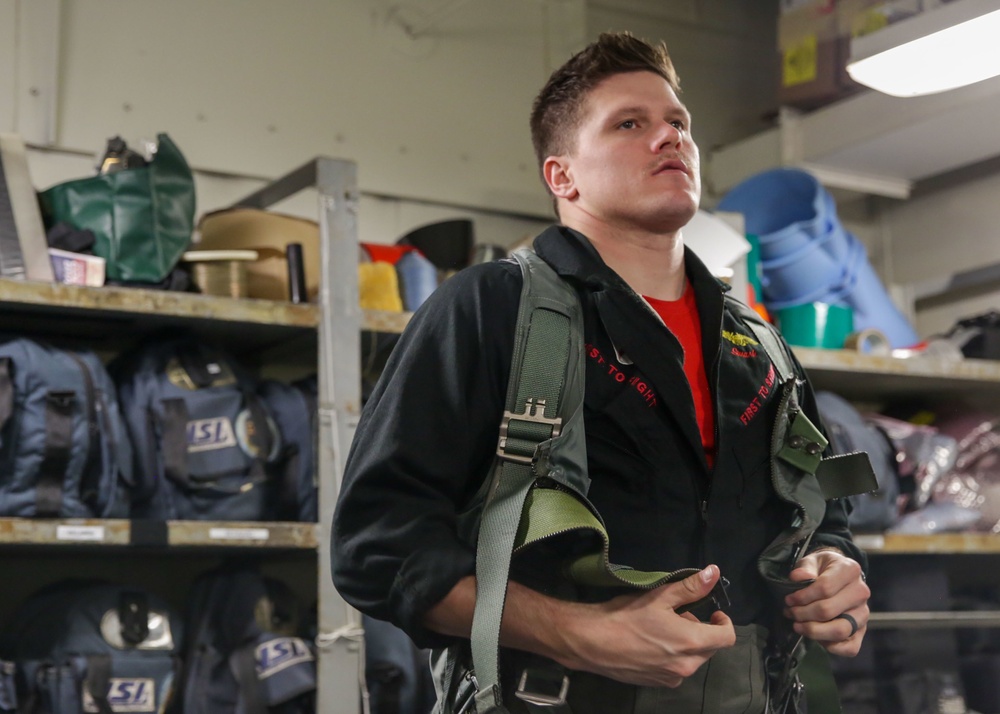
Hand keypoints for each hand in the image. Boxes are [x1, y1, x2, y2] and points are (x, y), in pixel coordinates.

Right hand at [555, 565, 736, 686]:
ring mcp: (672, 678)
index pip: (726, 638)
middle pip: (710, 648)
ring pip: (692, 659)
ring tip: (662, 629)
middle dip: (700, 630)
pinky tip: (652, 645)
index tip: (713, 612)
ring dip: (687, 644)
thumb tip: (714, 573)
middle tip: (678, 615)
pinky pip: (677, 669)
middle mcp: (687, 666)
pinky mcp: (658, 684)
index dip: (724, 622)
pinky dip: (673, 656)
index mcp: (691, 642)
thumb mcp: (659, 596)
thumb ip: (691, 587)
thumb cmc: (626, 616)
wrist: (592, 642)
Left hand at [784, 549, 869, 655]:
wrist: (838, 575)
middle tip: (790, 613)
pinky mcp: (862, 631)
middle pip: (828, 611)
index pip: (825, 587)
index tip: (788, 600)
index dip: (802, 597)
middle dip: (803, 614)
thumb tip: (798, 578)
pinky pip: (850, 648)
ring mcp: (863, 613)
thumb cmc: (822, 569)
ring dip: (813, 631)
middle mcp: (861, 592)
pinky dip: (830, 646)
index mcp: (850, 570)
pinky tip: (816, 637)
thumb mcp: (812, 561)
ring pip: (839, 631)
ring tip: (798, 626)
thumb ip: (805, 568)